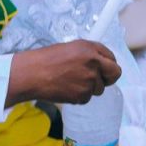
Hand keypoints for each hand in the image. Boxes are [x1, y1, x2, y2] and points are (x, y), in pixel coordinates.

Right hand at [5, 40, 120, 106]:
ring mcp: (90, 80)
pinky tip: (66, 88)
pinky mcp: (83, 95)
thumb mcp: (68, 48)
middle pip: (115, 73)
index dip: (108, 63)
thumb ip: (87, 53)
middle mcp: (93, 63)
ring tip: (70, 81)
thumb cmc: (44, 60)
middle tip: (98, 78)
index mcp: (88, 48)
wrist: (31, 74)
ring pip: (99, 88)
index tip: (104, 67)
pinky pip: (87, 97)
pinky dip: (79, 95)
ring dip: (89, 87)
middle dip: (108, 77)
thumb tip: (99, 62)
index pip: (111, 57)